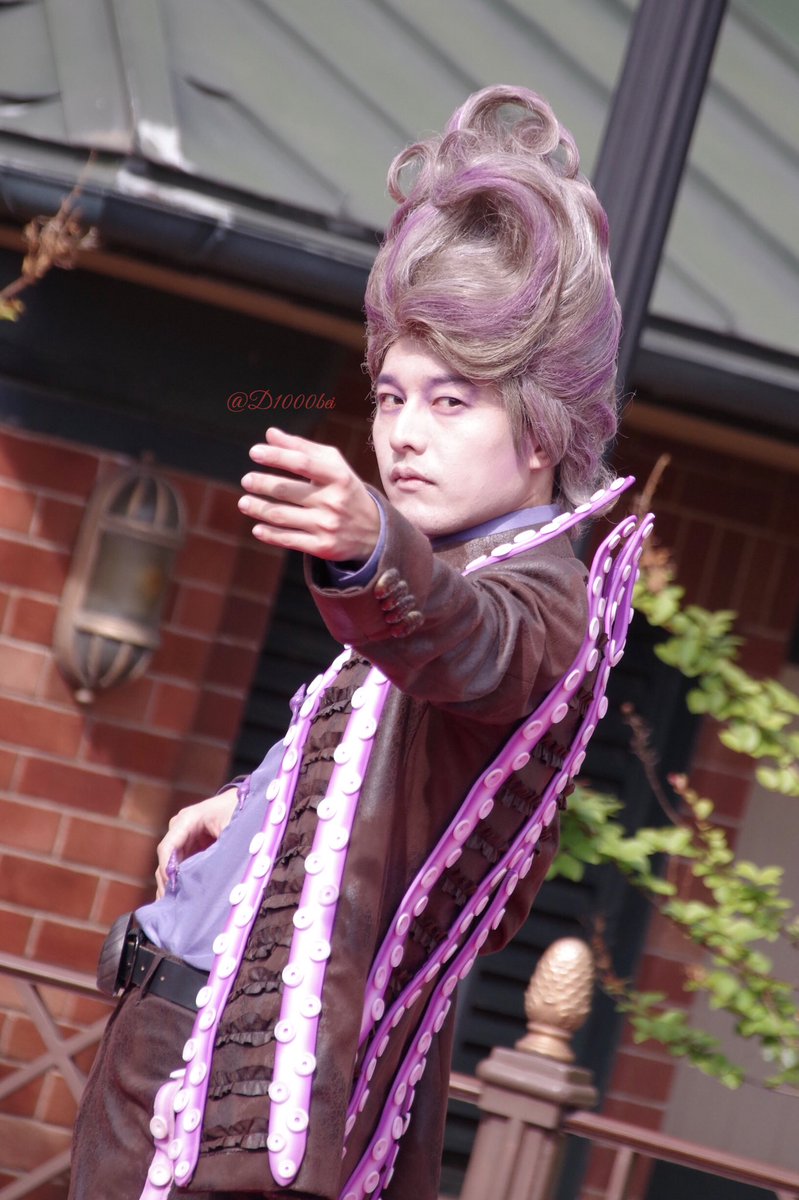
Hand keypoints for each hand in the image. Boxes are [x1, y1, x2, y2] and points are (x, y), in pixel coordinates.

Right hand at [155, 788, 238, 898]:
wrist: (246, 799)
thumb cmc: (239, 810)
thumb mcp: (232, 829)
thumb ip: (219, 850)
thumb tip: (212, 876)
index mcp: (187, 819)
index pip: (168, 846)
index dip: (167, 869)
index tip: (172, 888)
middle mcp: (179, 827)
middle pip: (165, 858)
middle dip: (167, 882)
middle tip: (170, 906)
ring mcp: (182, 837)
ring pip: (169, 865)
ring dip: (171, 884)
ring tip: (172, 908)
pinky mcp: (188, 846)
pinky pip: (178, 865)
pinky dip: (179, 881)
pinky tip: (178, 899)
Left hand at [238, 428, 380, 561]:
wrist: (374, 532)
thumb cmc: (345, 490)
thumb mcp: (333, 466)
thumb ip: (302, 448)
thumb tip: (270, 434)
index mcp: (338, 477)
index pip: (302, 463)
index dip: (276, 456)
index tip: (254, 452)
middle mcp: (333, 501)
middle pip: (287, 491)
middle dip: (261, 484)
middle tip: (247, 480)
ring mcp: (327, 526)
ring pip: (282, 516)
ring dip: (258, 508)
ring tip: (244, 503)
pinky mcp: (323, 547)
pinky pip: (288, 539)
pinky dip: (268, 534)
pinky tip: (257, 528)